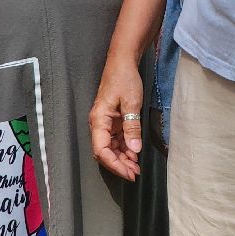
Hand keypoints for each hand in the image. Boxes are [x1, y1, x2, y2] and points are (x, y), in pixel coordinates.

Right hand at [89, 54, 144, 180]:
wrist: (123, 62)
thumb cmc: (124, 78)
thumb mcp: (132, 103)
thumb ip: (132, 127)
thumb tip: (134, 150)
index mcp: (99, 120)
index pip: (101, 151)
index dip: (115, 164)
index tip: (129, 173)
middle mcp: (99, 124)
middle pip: (105, 152)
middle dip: (119, 165)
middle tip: (135, 173)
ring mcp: (106, 123)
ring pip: (111, 147)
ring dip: (123, 158)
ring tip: (136, 167)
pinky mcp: (113, 120)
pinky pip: (116, 139)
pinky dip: (125, 148)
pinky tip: (135, 154)